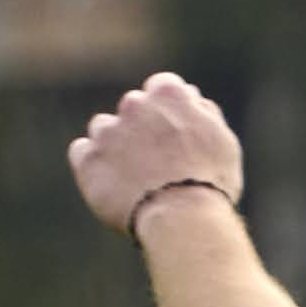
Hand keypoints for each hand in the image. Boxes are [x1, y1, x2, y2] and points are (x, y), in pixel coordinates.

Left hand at [69, 72, 244, 238]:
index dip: (169, 110)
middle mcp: (133, 104)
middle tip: (158, 161)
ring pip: (104, 129)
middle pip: (133, 108)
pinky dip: (94, 164)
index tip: (174, 131)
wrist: (182, 219)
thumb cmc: (210, 183)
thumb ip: (205, 114)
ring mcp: (107, 131)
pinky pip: (82, 152)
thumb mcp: (223, 143)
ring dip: (115, 145)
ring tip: (135, 177)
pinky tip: (114, 183)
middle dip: (142, 127)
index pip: (162, 87)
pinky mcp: (87, 158)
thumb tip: (191, 97)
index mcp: (168, 94)